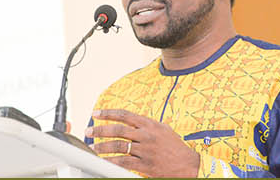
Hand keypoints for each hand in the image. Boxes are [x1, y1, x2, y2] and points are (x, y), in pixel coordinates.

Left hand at [86, 109, 200, 177]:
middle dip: (99, 130)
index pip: (124, 115)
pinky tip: (103, 161)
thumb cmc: (176, 148)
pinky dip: (111, 161)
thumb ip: (147, 124)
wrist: (190, 165)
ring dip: (102, 146)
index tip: (96, 114)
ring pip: (118, 146)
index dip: (108, 113)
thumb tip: (130, 120)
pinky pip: (124, 162)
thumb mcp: (164, 129)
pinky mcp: (145, 165)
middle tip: (88, 131)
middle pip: (117, 129)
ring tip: (92, 148)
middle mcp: (147, 135)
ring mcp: (145, 150)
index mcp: (150, 125)